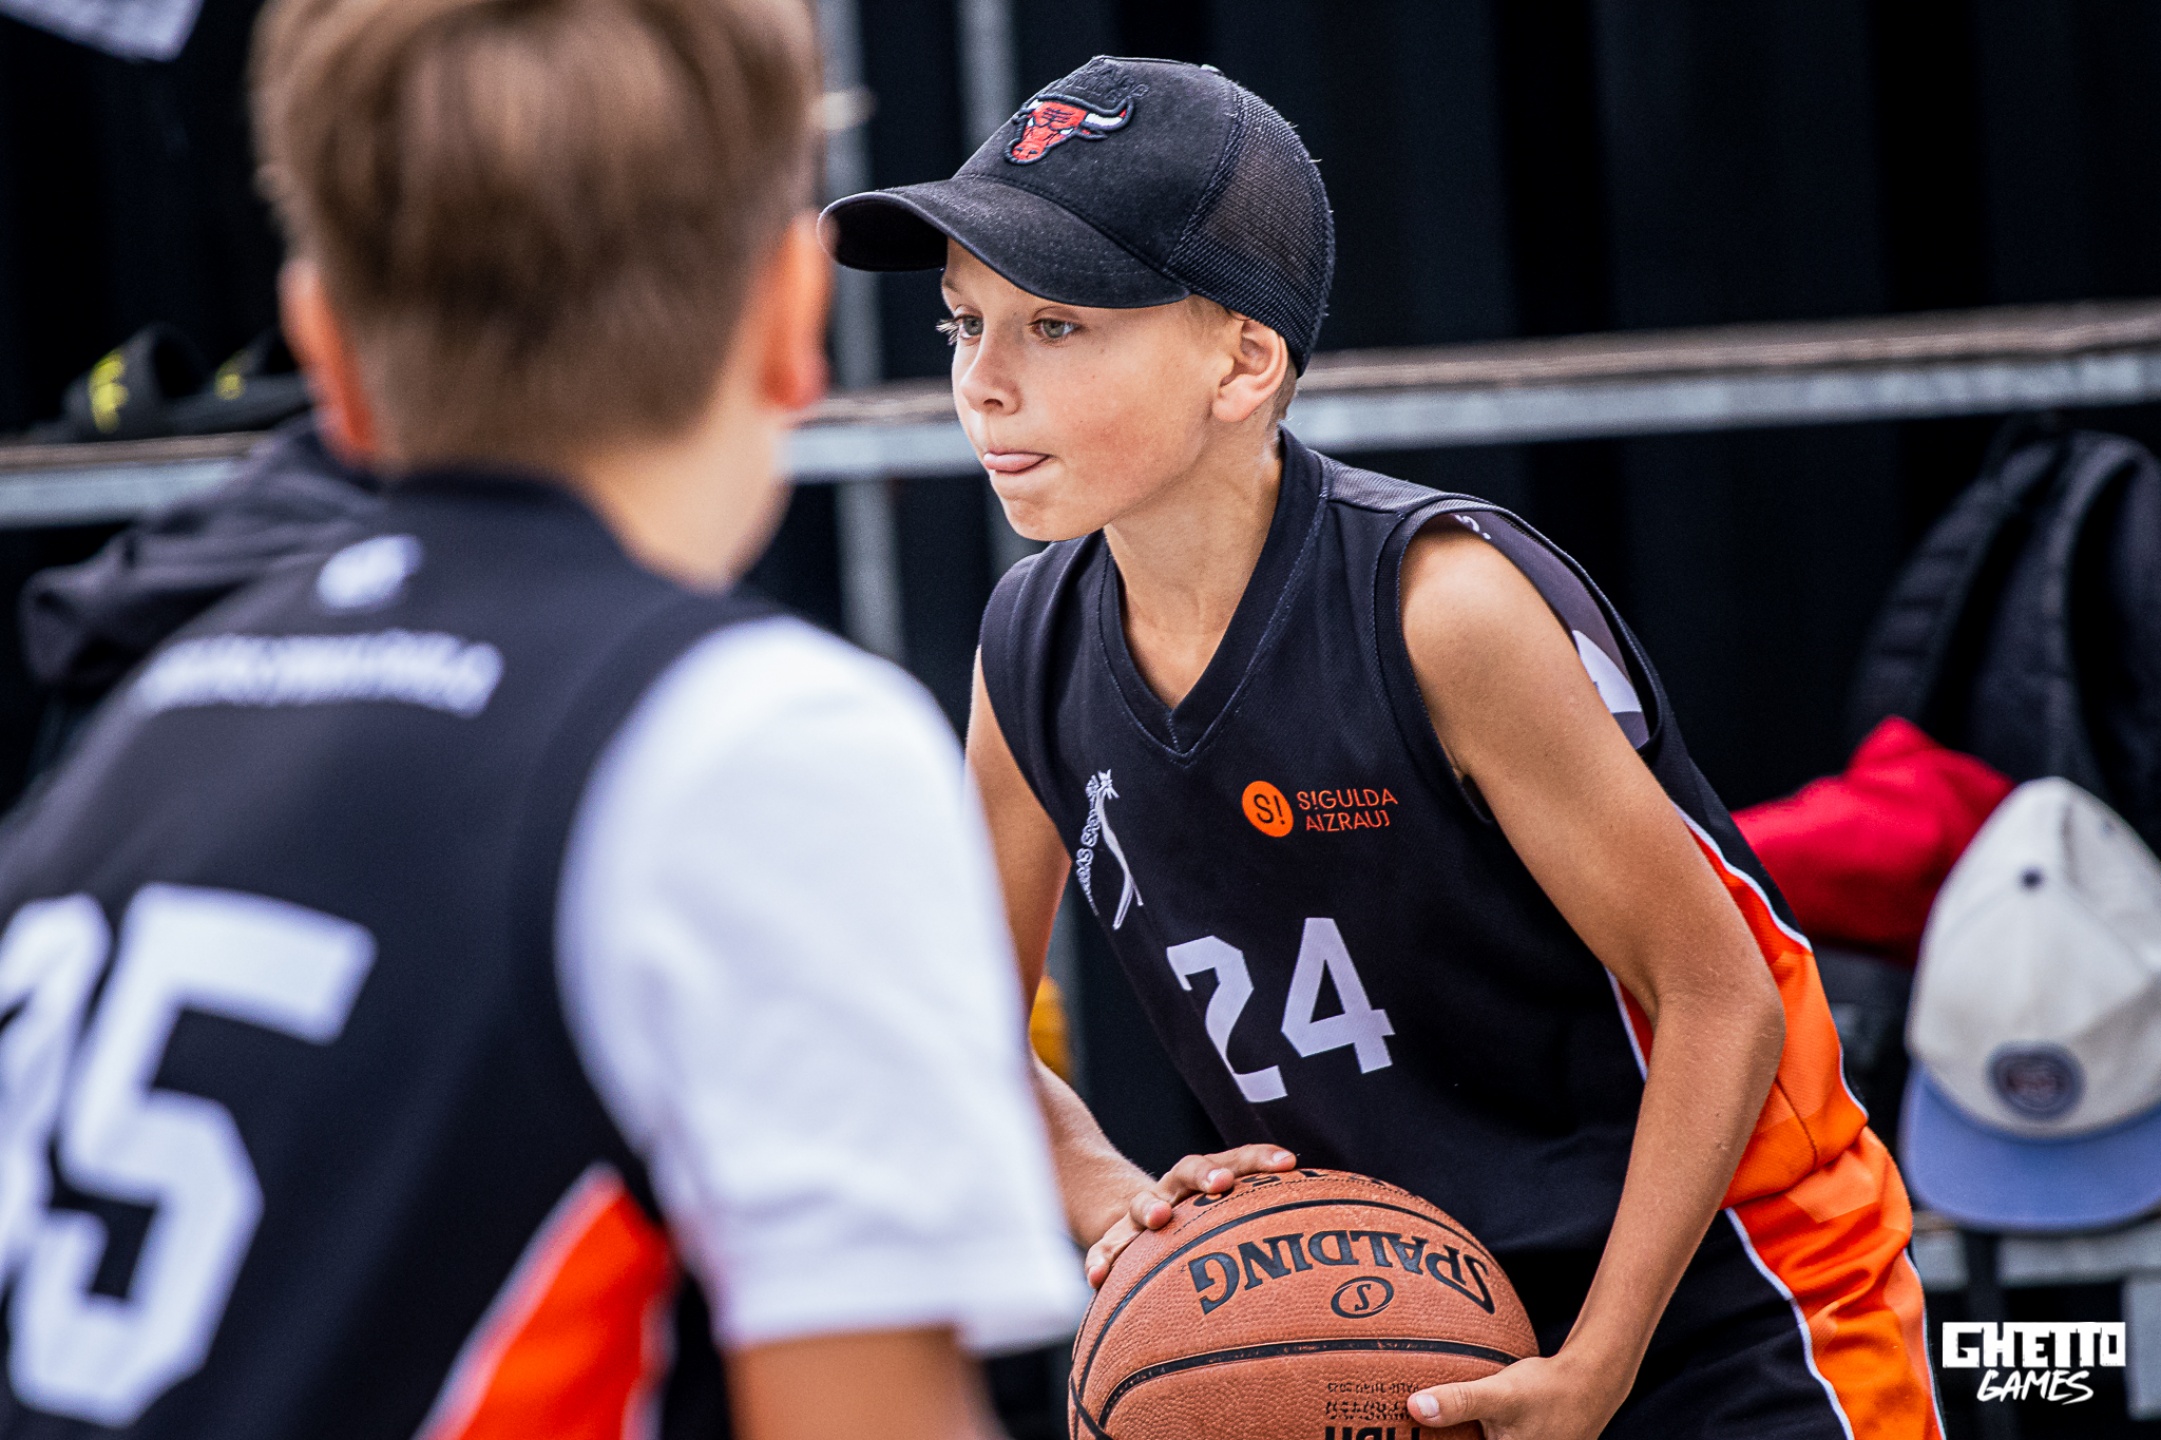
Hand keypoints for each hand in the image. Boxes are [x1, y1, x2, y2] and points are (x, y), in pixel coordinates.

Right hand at [1083, 1144, 1295, 1286]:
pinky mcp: (1116, 1235)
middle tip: (1222, 1185)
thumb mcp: (1230, 1226)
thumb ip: (1267, 1232)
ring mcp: (1144, 1209)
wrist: (1130, 1217)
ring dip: (1151, 1205)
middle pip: (1190, 1170)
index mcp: (1210, 1180)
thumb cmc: (1199, 1231)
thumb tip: (1335, 1264)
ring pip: (1143, 1201)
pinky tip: (1097, 1278)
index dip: (1261, 1158)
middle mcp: (1176, 1188)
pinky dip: (1101, 1258)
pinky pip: (1106, 1246)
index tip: (1290, 1162)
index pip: (1238, 1159)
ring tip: (1159, 1217)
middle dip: (1207, 1174)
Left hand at [1406, 1351, 1632, 1439]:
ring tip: (1427, 1421)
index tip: (1404, 1435)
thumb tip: (1415, 1406)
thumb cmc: (1547, 1390)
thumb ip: (1459, 1401)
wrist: (1591, 1381)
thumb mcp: (1500, 1394)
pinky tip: (1448, 1415)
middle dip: (1441, 1436)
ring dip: (1457, 1431)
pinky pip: (1487, 1435)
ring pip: (1474, 1438)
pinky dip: (1470, 1428)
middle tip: (1410, 1426)